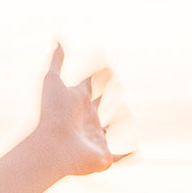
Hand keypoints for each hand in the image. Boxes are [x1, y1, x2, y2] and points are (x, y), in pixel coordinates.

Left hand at [33, 45, 125, 177]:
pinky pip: (121, 156)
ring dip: (120, 120)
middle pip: (102, 103)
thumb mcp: (53, 81)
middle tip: (116, 82)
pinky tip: (139, 150)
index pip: (90, 84)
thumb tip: (59, 35)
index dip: (98, 72)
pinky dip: (130, 154)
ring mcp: (96, 138)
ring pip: (112, 127)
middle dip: (110, 92)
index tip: (105, 61)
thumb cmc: (52, 114)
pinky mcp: (104, 157)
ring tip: (126, 114)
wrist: (53, 146)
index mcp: (77, 101)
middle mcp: (87, 119)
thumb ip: (58, 59)